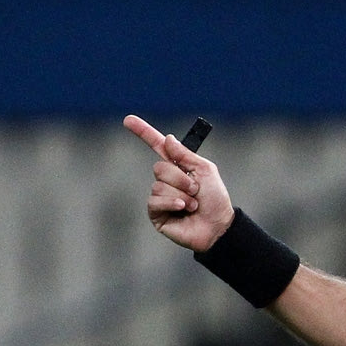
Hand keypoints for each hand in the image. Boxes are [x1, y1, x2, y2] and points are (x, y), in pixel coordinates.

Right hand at [124, 114, 234, 251]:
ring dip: (181, 193)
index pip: (157, 146)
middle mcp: (166, 180)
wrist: (217, 226)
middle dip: (181, 178)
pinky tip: (183, 209)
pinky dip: (172, 202)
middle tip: (196, 189)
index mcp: (179, 167)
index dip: (143, 132)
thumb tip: (168, 138)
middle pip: (160, 167)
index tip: (128, 119)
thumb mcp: (205, 171)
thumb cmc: (215, 200)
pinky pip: (155, 200)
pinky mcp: (156, 212)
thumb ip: (186, 155)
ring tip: (193, 204)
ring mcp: (160, 196)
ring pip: (159, 185)